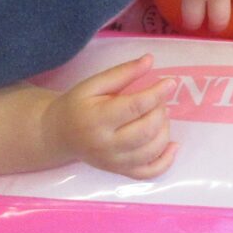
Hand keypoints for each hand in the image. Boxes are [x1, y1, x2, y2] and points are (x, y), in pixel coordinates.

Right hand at [44, 55, 178, 178]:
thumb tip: (150, 60)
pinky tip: (173, 145)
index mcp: (96, 119)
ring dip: (165, 131)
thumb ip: (122, 73)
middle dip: (160, 112)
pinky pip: (149, 173)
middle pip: (145, 131)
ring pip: (151, 151)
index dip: (156, 94)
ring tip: (159, 116)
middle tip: (159, 100)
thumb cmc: (77, 105)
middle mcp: (105, 145)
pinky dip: (166, 161)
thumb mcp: (93, 84)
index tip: (170, 82)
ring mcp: (114, 162)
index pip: (134, 107)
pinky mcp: (120, 172)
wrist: (59, 135)